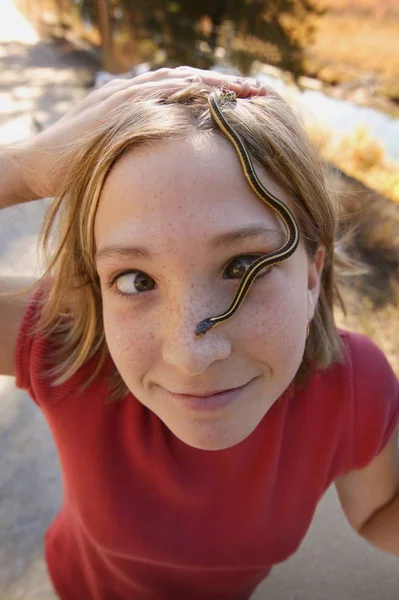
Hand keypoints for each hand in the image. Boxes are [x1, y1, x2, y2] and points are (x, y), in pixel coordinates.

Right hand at [17, 66, 266, 199]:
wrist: (41, 165)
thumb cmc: (80, 167)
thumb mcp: (120, 154)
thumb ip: (146, 151)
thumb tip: (176, 167)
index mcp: (138, 103)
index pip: (185, 90)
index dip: (217, 92)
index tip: (247, 100)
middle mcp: (134, 93)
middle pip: (189, 80)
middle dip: (225, 84)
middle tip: (259, 91)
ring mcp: (125, 96)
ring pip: (178, 81)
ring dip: (214, 84)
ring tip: (245, 90)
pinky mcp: (117, 106)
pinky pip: (158, 93)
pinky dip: (187, 92)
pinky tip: (213, 98)